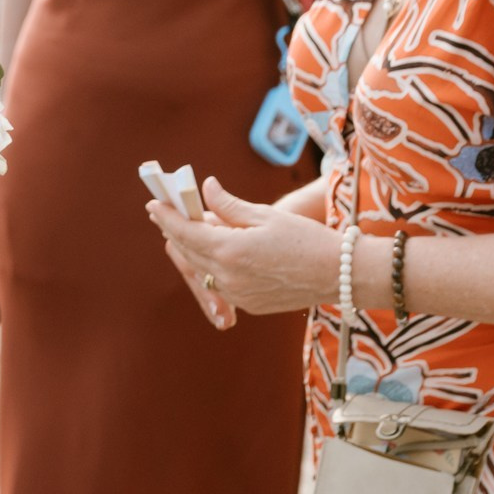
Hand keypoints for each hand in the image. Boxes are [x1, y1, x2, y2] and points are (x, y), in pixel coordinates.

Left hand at [147, 178, 340, 319]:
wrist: (340, 275)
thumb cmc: (306, 238)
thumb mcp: (265, 215)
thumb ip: (229, 205)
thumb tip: (206, 189)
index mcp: (229, 250)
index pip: (185, 231)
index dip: (167, 216)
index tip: (153, 203)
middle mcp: (228, 277)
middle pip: (189, 251)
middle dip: (175, 231)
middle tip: (165, 213)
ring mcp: (237, 295)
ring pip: (201, 270)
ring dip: (193, 249)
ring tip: (189, 228)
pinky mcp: (249, 305)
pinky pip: (220, 284)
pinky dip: (212, 267)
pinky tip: (215, 251)